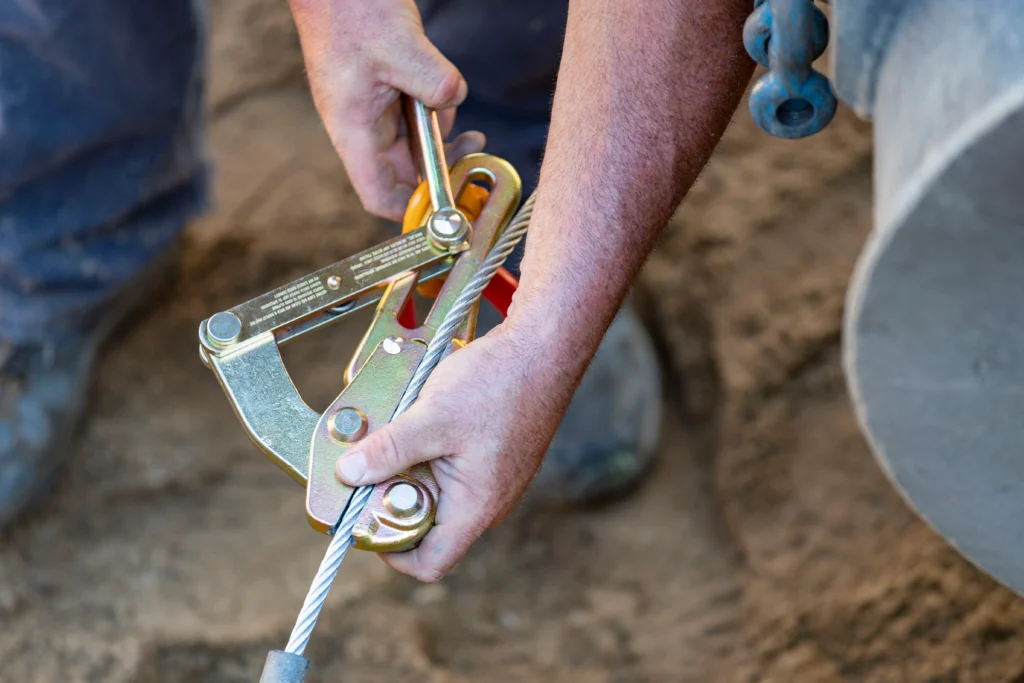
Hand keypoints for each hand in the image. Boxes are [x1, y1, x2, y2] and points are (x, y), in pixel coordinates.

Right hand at [288, 0, 485, 219]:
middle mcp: (360, 128)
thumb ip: (435, 84)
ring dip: (438, 129)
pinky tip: (438, 83)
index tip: (449, 201)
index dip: (413, 209)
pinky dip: (433, 107)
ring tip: (443, 95)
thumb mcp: (401, 47)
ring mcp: (371, 111)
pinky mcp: (383, 93)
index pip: (379, 196)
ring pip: (414, 142)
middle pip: (405, 172)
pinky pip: (415, 115)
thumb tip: (455, 102)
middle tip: (471, 146)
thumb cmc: (350, 11)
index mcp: (354, 130)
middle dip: (439, 162)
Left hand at [334, 322, 581, 581]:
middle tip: (369, 463)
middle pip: (426, 528)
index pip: (429, 563)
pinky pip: (447, 468)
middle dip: (392, 498)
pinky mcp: (490, 456)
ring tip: (393, 433)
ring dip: (407, 470)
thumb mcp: (433, 416)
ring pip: (435, 493)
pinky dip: (425, 451)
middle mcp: (486, 502)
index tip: (363, 516)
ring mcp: (490, 479)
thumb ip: (389, 450)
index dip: (389, 549)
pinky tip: (417, 419)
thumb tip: (348, 474)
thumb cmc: (501, 383)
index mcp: (476, 507)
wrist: (543, 348)